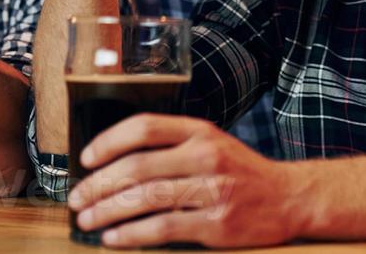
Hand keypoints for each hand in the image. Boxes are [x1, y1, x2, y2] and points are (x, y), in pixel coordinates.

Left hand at [69, 114, 307, 247]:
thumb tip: (113, 164)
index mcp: (200, 131)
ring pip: (146, 198)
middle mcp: (206, 156)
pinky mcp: (216, 224)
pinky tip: (113, 238)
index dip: (109, 142)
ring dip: (108, 211)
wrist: (289, 198)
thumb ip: (172, 148)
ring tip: (87, 220)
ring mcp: (213, 190)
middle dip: (99, 185)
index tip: (86, 159)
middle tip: (76, 198)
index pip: (145, 127)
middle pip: (138, 166)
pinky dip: (132, 235)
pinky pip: (163, 229)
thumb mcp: (212, 144)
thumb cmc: (240, 172)